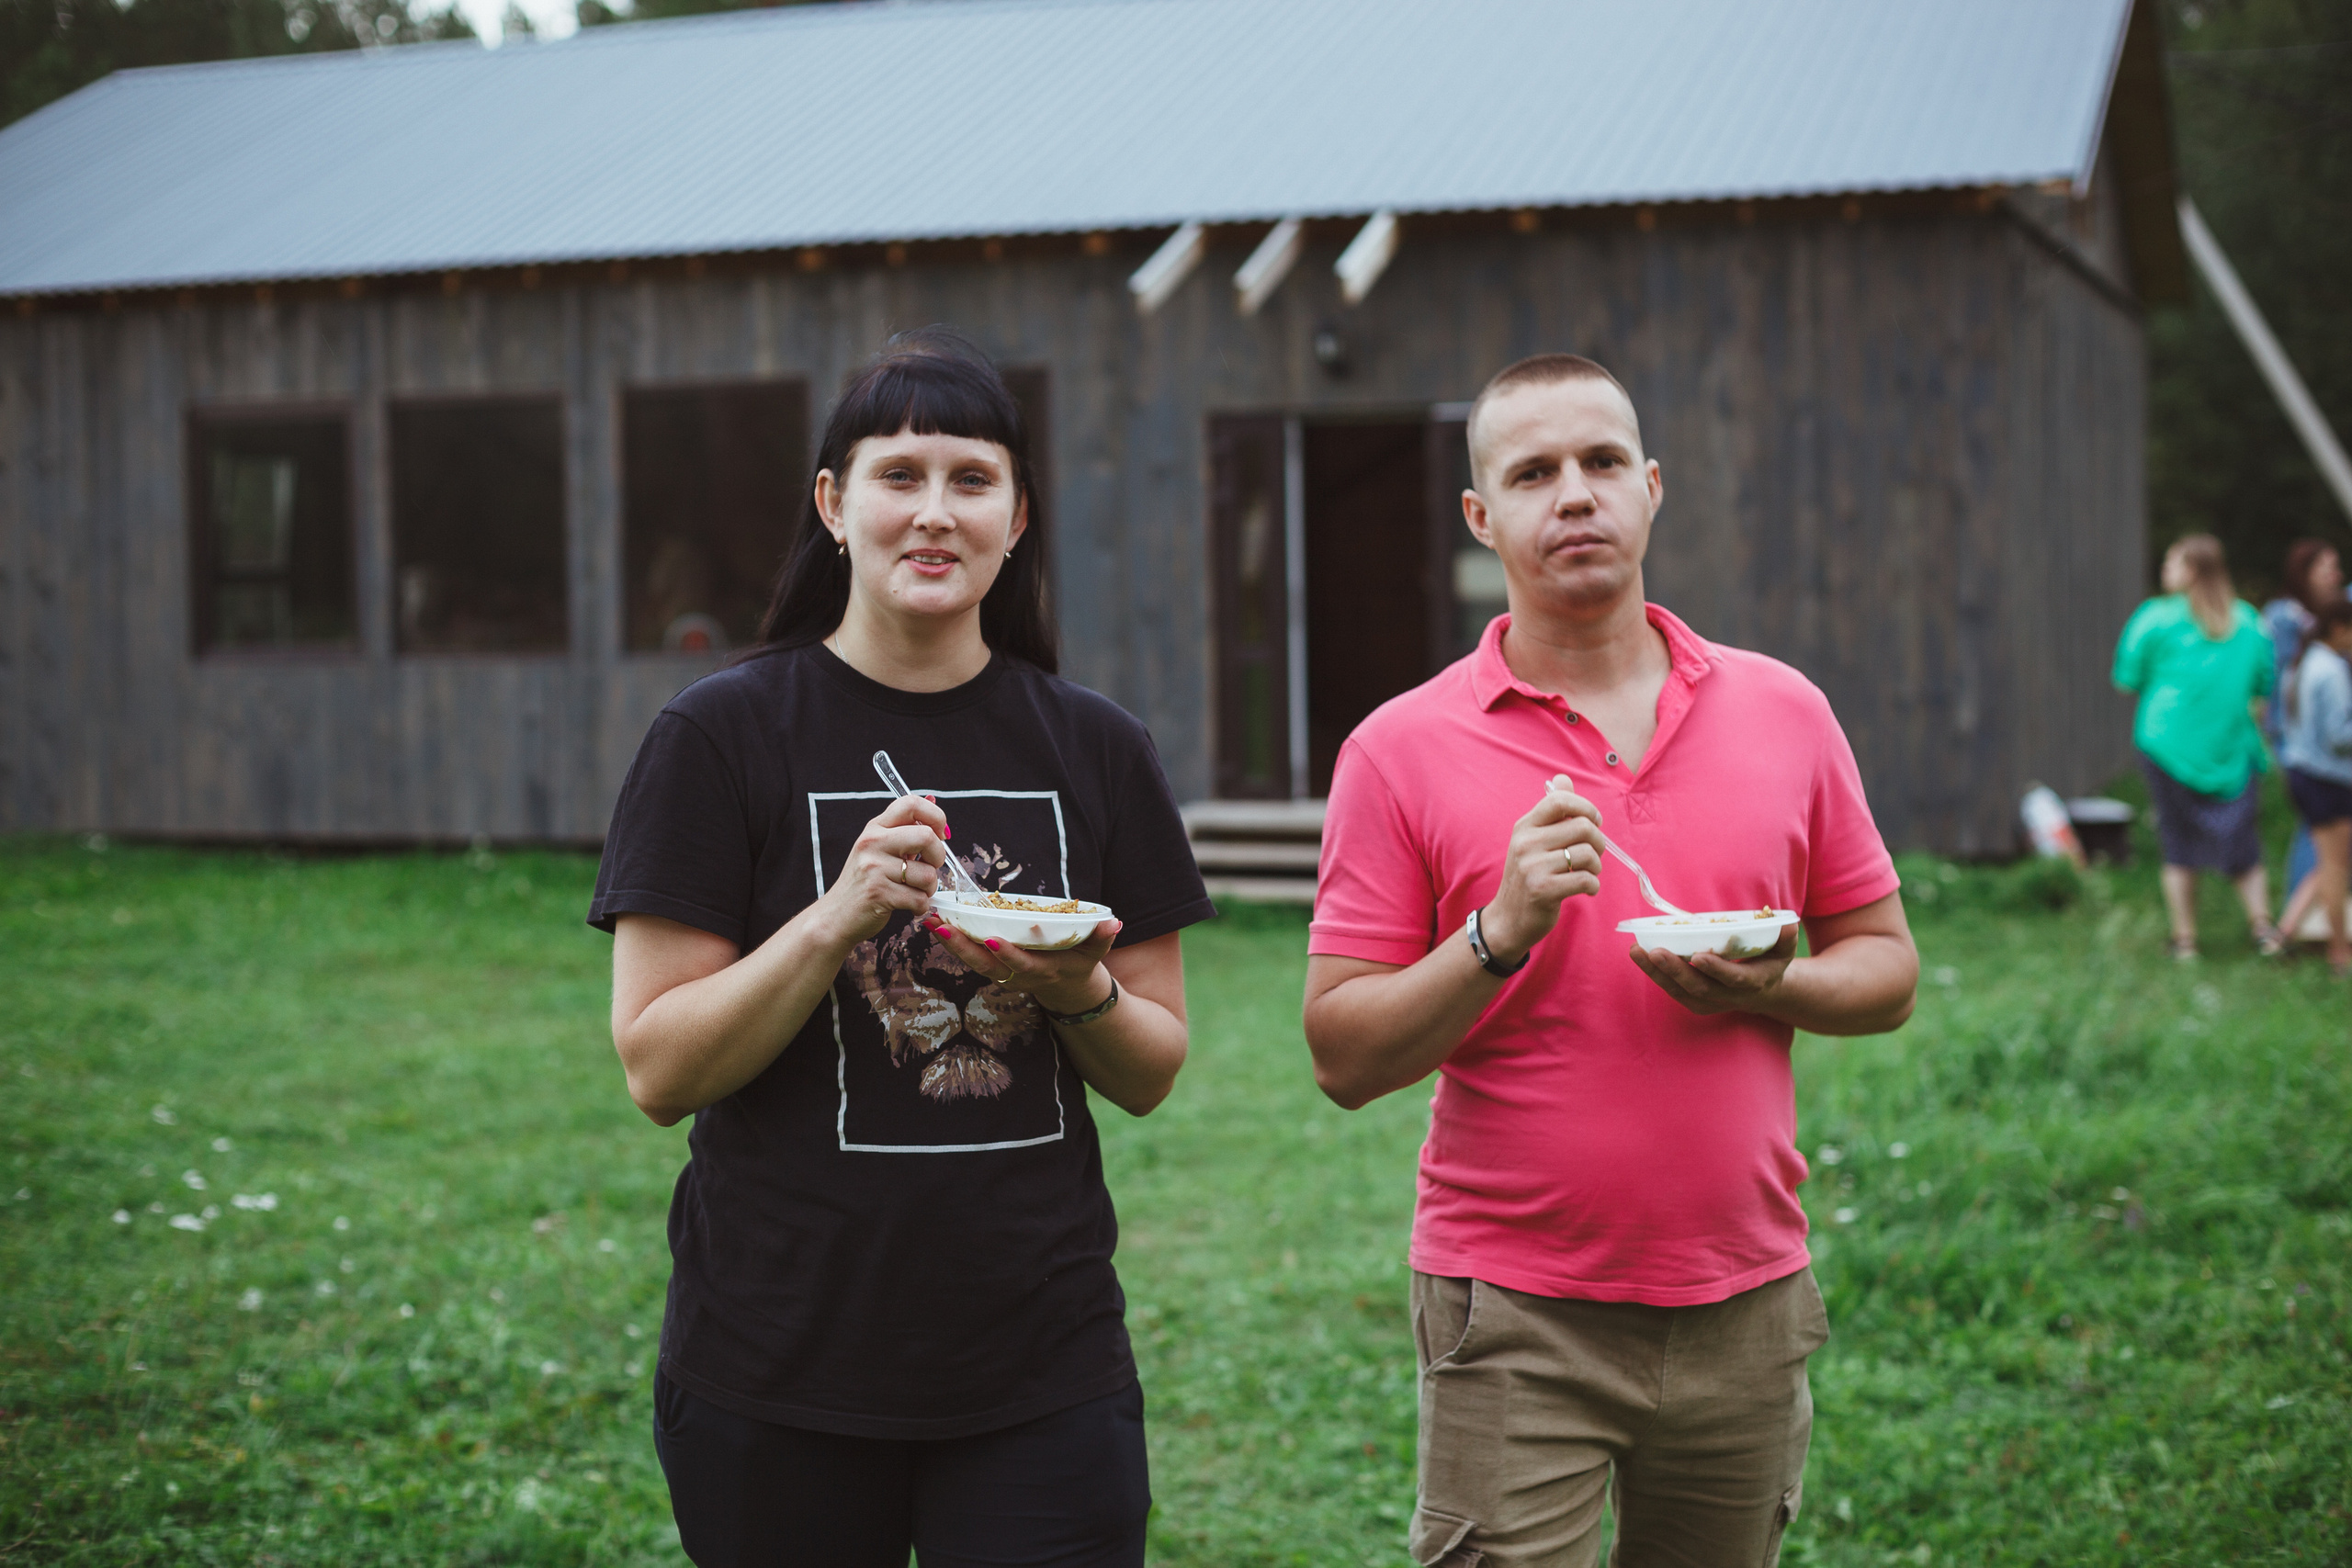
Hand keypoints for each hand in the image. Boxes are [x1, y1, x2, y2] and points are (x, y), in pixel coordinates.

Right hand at [815, 793, 950, 943]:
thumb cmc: (864, 882)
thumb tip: (933, 801)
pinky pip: (919, 899)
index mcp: (876, 828)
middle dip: (938, 856)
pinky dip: (921, 906)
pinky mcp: (878, 893)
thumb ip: (905, 829)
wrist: (836, 915)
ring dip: (929, 888)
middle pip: (926, 837)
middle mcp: (873, 843)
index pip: (911, 804)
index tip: (940, 834)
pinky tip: (909, 905)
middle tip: (929, 867)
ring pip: (927, 874)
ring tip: (914, 891)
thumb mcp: (878, 848)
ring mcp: (874, 868)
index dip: (935, 817)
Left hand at [921, 913, 1123, 1016]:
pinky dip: (952, 941)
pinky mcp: (992, 968)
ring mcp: (1002, 974)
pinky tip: (936, 923)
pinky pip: (969, 957)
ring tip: (931, 922)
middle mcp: (1017, 977)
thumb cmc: (1080, 965)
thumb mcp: (1094, 955)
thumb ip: (1102, 939)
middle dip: (962, 947)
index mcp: (1042, 971)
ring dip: (951, 943)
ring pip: (972, 962)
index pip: (1022, 964)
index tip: (991, 939)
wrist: (1066, 991)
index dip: (1008, 954)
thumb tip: (1114, 922)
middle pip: (985, 965)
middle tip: (942, 927)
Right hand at [1479, 774, 1605, 963]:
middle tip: (1594, 855)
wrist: (1508, 919)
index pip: (1560, 800)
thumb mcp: (1532, 841)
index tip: (1593, 821)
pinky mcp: (1543, 890)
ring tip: (1588, 874)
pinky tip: (1585, 889)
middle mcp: (1526, 843)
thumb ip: (1551, 811)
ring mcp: (1532, 867)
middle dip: (1599, 842)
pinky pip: (1586, 879)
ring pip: (1587, 854)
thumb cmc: (1527, 877)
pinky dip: (1593, 886)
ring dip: (1596, 867)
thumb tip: (1563, 778)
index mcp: (1525, 827)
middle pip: (1583, 827)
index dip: (1586, 807)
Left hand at [1629, 924, 1798, 1015]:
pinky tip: (1640, 955)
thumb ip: (1785, 937)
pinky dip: (1655, 975)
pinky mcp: (1695, 1002)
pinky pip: (1673, 990)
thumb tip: (1786, 923)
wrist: (1763, 991)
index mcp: (1752, 982)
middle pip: (1699, 987)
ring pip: (1680, 991)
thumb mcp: (1783, 950)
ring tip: (1637, 951)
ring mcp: (1710, 1002)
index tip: (1698, 956)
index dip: (1716, 969)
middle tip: (1655, 951)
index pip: (1733, 978)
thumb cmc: (1770, 962)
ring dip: (1657, 973)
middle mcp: (1729, 997)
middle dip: (1676, 970)